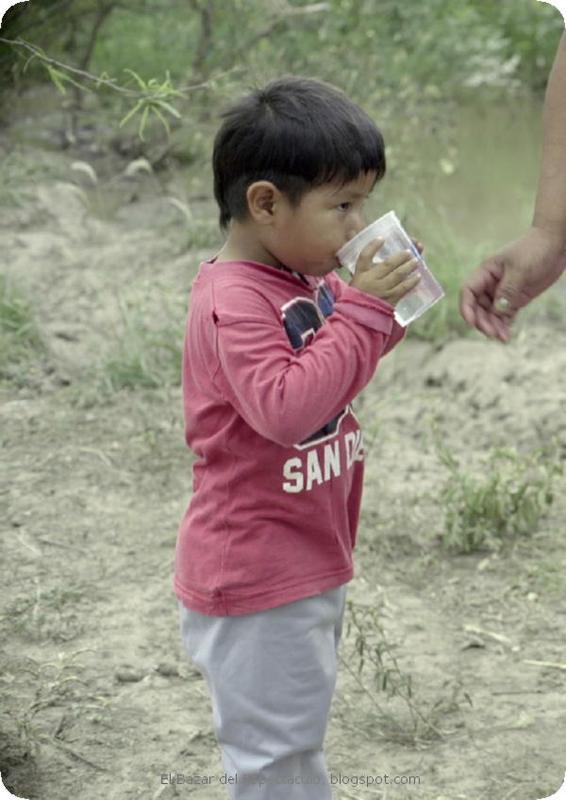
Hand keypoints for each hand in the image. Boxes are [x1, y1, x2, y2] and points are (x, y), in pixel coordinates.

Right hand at [349, 237, 420, 304]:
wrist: (358, 320)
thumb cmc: (357, 299)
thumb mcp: (356, 282)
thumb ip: (365, 271)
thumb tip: (376, 259)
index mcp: (360, 275)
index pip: (364, 256)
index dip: (373, 246)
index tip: (381, 239)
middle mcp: (371, 281)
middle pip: (387, 264)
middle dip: (400, 256)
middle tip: (409, 252)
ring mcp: (381, 291)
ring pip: (398, 275)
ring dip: (409, 267)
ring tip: (416, 261)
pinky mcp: (390, 300)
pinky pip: (403, 289)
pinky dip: (412, 282)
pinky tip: (418, 276)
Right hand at [459, 226, 565, 342]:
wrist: (556, 244)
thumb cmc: (535, 249)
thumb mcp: (520, 270)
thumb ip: (507, 291)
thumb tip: (496, 311)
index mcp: (486, 272)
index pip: (468, 291)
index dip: (466, 307)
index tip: (472, 322)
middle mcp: (491, 284)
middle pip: (478, 306)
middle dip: (482, 321)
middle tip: (492, 333)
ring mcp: (503, 292)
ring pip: (491, 314)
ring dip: (494, 326)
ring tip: (502, 337)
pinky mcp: (516, 299)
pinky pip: (505, 315)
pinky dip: (504, 325)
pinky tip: (506, 334)